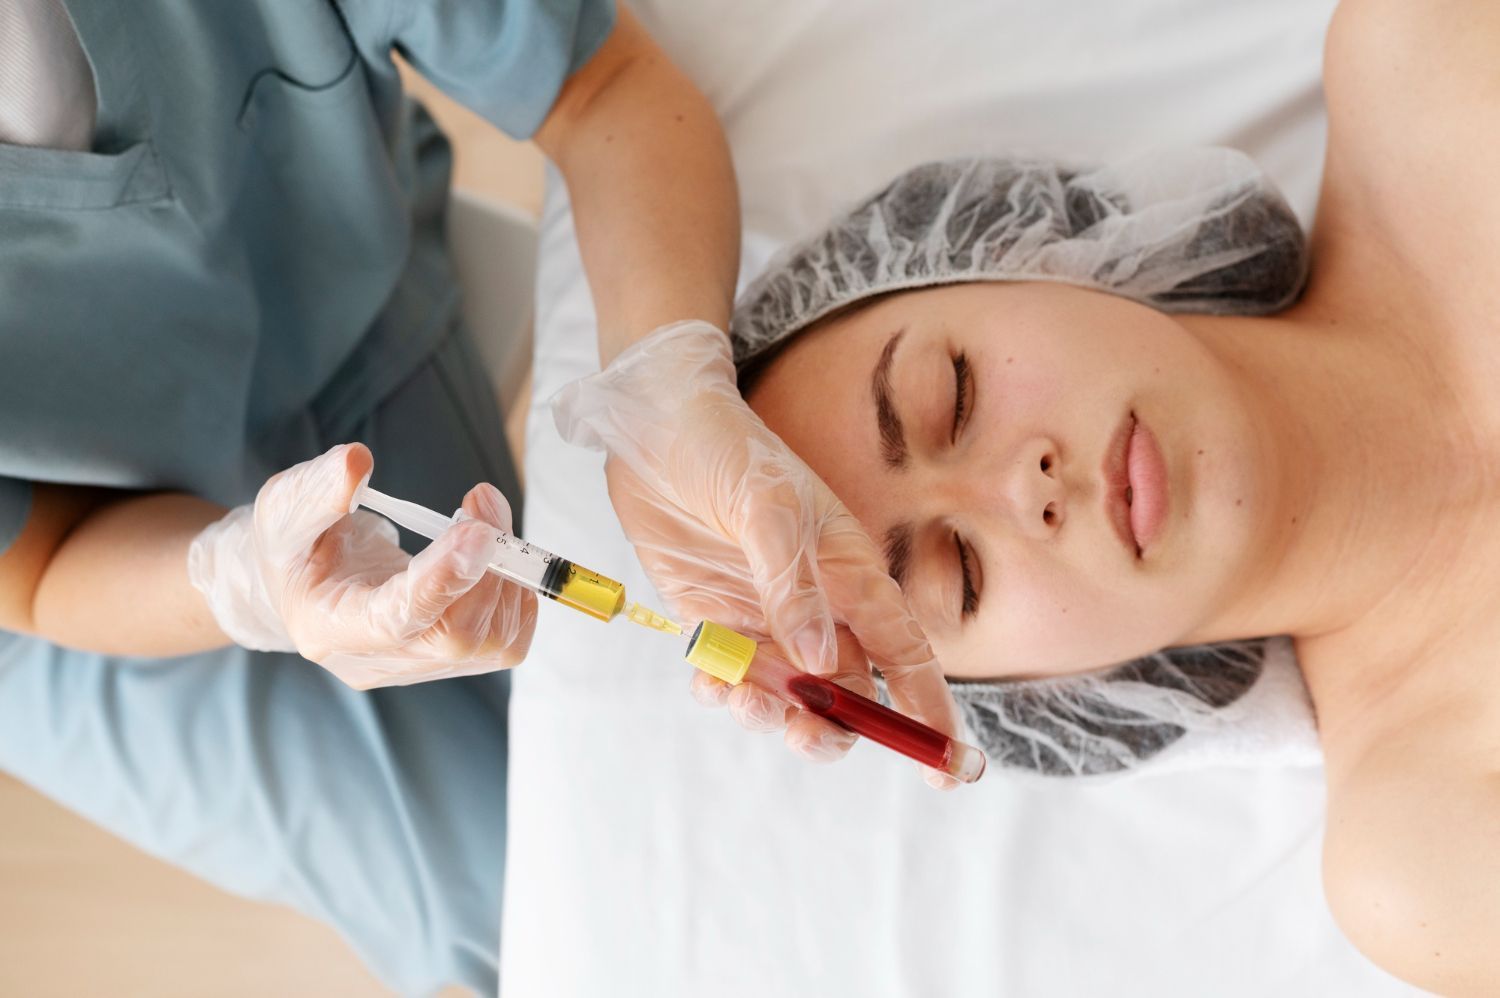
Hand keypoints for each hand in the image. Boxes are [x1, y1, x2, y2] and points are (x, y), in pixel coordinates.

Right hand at [188, 443, 536, 688]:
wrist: (301, 586)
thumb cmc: (293, 547)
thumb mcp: (286, 508)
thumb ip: (318, 488)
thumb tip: (358, 461)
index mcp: (330, 626)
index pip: (398, 620)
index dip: (445, 579)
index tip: (479, 532)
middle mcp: (378, 660)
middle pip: (457, 636)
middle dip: (488, 565)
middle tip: (482, 502)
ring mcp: (416, 668)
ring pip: (492, 642)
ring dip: (507, 573)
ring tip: (485, 521)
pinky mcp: (448, 663)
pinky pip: (506, 644)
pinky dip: (515, 595)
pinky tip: (494, 557)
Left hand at [554, 321, 960, 785]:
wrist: (652, 424)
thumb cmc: (727, 447)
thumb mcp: (767, 506)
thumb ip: (792, 585)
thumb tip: (819, 662)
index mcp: (853, 573)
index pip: (907, 654)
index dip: (929, 710)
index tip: (947, 768)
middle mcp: (818, 605)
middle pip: (849, 692)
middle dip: (834, 727)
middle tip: (800, 732)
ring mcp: (766, 618)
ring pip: (790, 698)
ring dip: (773, 716)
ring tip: (739, 696)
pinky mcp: (716, 623)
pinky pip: (733, 680)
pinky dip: (725, 694)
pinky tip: (708, 678)